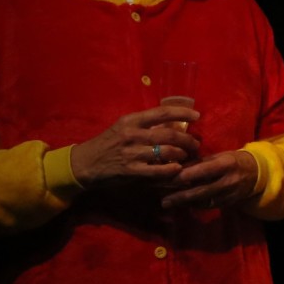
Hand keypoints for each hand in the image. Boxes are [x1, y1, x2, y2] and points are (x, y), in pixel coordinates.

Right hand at [70, 105, 200, 187]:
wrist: (85, 163)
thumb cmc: (108, 143)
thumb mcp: (123, 127)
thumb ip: (145, 124)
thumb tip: (173, 122)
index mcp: (131, 120)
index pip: (163, 112)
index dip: (183, 113)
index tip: (197, 116)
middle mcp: (132, 135)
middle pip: (169, 134)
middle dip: (188, 140)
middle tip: (196, 144)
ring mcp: (132, 154)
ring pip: (167, 152)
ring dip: (182, 154)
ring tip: (187, 156)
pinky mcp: (131, 171)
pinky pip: (158, 171)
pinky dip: (172, 170)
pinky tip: (178, 169)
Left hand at [161, 150, 259, 210]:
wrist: (256, 173)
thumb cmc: (232, 160)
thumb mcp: (218, 156)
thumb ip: (199, 163)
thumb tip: (176, 166)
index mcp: (225, 164)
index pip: (201, 171)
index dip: (184, 176)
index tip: (167, 178)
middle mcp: (227, 181)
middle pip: (200, 191)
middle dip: (181, 197)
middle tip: (163, 201)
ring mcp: (228, 194)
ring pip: (203, 201)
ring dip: (185, 203)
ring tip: (169, 203)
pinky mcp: (228, 203)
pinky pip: (209, 206)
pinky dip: (195, 205)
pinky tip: (184, 205)